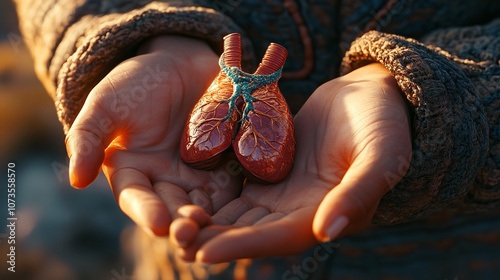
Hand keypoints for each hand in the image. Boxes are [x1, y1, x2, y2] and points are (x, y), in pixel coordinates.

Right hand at [65, 36, 242, 235]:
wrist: (180, 65)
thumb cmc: (138, 83)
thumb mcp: (107, 105)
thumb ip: (89, 138)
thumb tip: (76, 180)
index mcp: (134, 174)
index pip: (137, 199)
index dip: (147, 211)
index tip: (158, 224)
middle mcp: (166, 182)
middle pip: (175, 208)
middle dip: (182, 223)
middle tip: (192, 231)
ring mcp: (199, 176)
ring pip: (206, 203)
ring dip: (212, 218)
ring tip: (218, 225)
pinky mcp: (227, 165)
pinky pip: (235, 182)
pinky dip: (240, 193)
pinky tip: (247, 203)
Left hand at [172, 63, 411, 262]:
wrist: (372, 97)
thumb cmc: (384, 126)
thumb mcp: (380, 157)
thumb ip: (357, 194)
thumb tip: (327, 233)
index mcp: (325, 215)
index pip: (277, 238)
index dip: (241, 246)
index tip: (204, 253)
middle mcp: (299, 211)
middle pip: (250, 230)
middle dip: (212, 238)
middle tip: (173, 240)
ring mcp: (283, 191)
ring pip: (238, 212)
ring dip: (206, 219)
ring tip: (169, 221)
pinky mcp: (270, 168)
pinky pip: (238, 184)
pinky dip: (214, 191)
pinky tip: (185, 190)